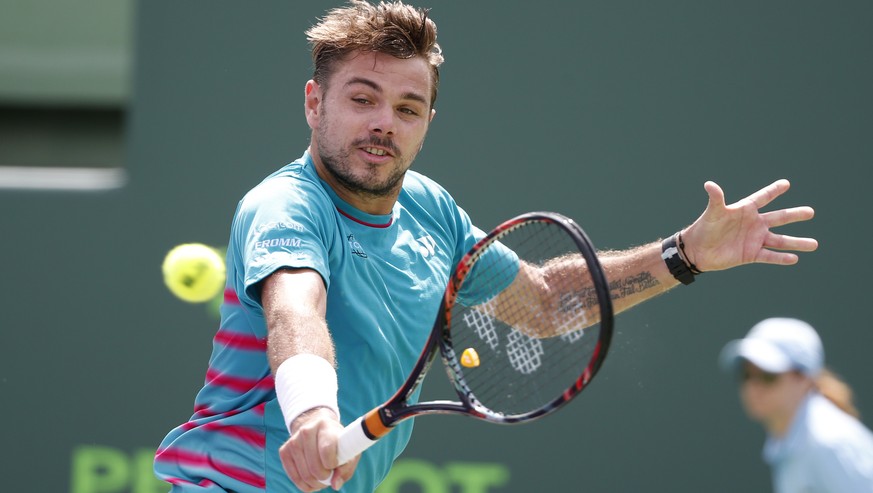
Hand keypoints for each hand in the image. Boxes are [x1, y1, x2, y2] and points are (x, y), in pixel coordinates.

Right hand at [279, 407, 359, 490]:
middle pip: (315, 466)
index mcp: (325, 426)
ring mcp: (293, 440)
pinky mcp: (284, 451)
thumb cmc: (337, 442)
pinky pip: (294, 477)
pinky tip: (312, 481)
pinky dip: (304, 485)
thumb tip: (335, 484)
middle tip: (330, 476)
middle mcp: (306, 431)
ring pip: (304, 474)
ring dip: (316, 483)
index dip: (332, 464)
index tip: (335, 464)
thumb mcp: (349, 450)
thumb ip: (346, 468)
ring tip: (322, 478)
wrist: (318, 429)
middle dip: (325, 478)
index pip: (326, 450)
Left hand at [681, 179, 817, 271]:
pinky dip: (781, 258)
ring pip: (780, 241)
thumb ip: (716, 199)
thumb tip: (709, 184)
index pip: (763, 198)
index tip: (785, 183)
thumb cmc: (704, 228)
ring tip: (814, 244)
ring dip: (796, 242)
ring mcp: (754, 239)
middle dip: (794, 215)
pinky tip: (795, 258)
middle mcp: (754, 224)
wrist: (697, 251)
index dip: (773, 191)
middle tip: (811, 212)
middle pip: (778, 218)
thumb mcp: (713, 213)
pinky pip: (770, 256)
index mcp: (745, 210)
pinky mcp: (751, 254)